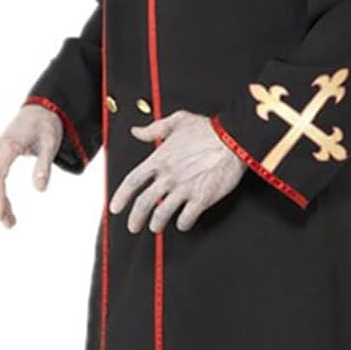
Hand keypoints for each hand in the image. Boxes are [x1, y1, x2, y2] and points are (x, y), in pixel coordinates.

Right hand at [0, 103, 62, 228]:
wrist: (41, 109)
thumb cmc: (46, 125)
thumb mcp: (50, 143)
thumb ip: (44, 165)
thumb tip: (40, 189)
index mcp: (6, 147)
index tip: (2, 215)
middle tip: (9, 225)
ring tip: (10, 223)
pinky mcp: (0, 158)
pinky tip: (7, 209)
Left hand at [109, 109, 245, 232]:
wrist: (235, 139)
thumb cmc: (208, 129)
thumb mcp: (178, 121)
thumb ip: (154, 128)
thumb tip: (136, 131)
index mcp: (160, 159)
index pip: (133, 181)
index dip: (121, 197)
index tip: (115, 208)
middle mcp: (169, 176)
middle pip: (144, 203)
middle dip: (135, 218)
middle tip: (132, 227)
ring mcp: (185, 188)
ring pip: (162, 213)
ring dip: (156, 224)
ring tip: (155, 228)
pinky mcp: (202, 198)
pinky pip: (187, 217)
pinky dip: (182, 224)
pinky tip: (182, 224)